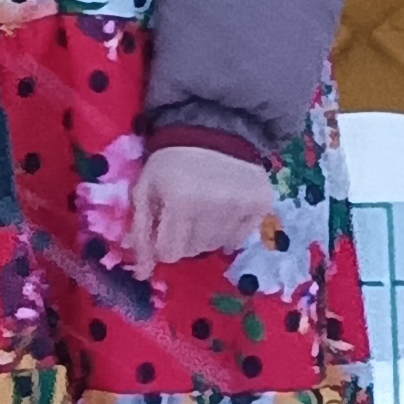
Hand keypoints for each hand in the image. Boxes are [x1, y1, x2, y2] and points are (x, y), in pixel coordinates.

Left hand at [131, 141, 271, 268]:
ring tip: (201, 211)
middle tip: (181, 216)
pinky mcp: (263, 204)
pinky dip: (227, 231)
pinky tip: (221, 210)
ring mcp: (242, 206)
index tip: (163, 231)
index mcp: (181, 201)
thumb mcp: (144, 190)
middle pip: (194, 251)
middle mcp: (215, 206)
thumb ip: (140, 231)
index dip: (163, 245)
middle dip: (182, 240)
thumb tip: (141, 272)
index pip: (171, 252)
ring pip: (216, 246)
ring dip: (204, 236)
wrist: (212, 132)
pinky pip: (239, 238)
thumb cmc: (169, 164)